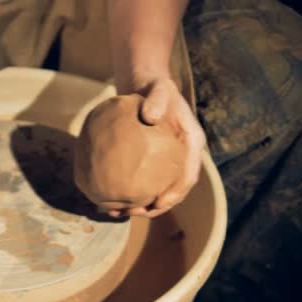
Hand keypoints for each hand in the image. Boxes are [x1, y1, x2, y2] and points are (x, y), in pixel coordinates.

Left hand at [109, 78, 205, 217]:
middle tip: (137, 212)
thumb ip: (158, 100)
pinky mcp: (150, 164)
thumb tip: (150, 115)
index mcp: (191, 144)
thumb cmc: (156, 88)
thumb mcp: (159, 88)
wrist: (147, 87)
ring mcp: (166, 163)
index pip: (189, 175)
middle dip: (158, 207)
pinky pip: (142, 183)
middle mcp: (181, 158)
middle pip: (174, 190)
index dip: (176, 192)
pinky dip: (129, 195)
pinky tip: (111, 203)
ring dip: (142, 206)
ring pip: (157, 192)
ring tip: (120, 213)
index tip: (160, 203)